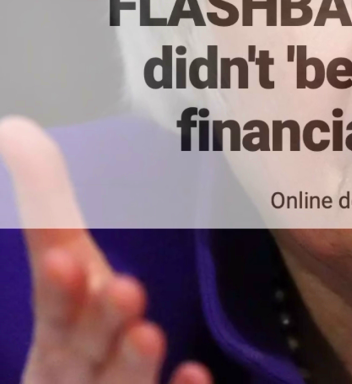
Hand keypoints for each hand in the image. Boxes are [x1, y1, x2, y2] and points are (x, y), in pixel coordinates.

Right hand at [0, 116, 212, 383]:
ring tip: (151, 333)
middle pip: (83, 349)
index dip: (58, 289)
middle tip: (125, 290)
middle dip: (98, 322)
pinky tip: (196, 374)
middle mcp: (75, 371)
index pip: (54, 306)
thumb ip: (51, 214)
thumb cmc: (81, 344)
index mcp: (58, 337)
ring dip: (132, 362)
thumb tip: (16, 130)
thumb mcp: (70, 277)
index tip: (64, 259)